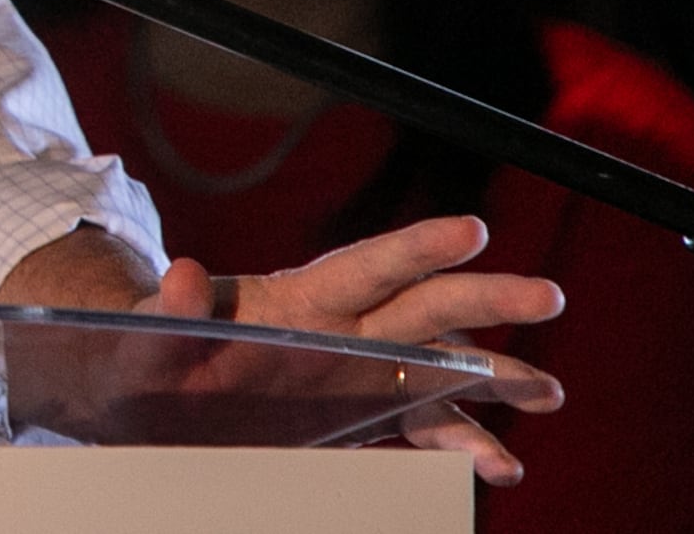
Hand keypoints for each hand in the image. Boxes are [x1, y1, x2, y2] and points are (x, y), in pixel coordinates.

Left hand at [146, 215, 562, 483]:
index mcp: (297, 297)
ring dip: (494, 377)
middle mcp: (341, 328)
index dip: (415, 247)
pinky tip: (498, 465)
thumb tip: (180, 271)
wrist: (146, 396)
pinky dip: (461, 443)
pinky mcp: (358, 415)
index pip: (365, 264)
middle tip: (548, 295)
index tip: (472, 229)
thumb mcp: (145, 335)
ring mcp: (356, 372)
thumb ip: (168, 309)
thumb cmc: (146, 354)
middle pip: (424, 306)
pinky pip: (422, 427)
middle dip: (487, 299)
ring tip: (548, 393)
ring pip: (440, 369)